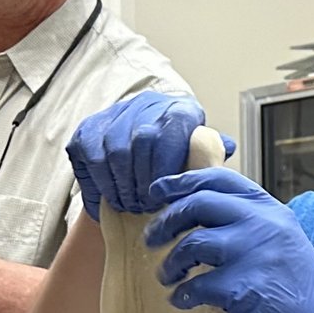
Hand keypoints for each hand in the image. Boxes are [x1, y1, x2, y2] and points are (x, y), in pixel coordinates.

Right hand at [66, 90, 228, 218]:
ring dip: (122, 186)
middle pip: (140, 142)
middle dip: (143, 182)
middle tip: (147, 207)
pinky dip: (102, 184)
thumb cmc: (178, 157)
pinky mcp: (87, 129)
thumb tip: (226, 147)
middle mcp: (145, 105)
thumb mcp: (200, 156)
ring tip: (131, 205)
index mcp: (179, 109)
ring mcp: (113, 115)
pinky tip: (113, 198)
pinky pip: (91, 158)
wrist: (144, 144)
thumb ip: (211, 154)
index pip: (170, 131)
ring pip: (114, 151)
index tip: (165, 193)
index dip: (165, 167)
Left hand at [143, 170, 313, 312]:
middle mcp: (264, 225)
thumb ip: (248, 226)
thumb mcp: (281, 245)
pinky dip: (182, 293)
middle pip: (199, 204)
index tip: (158, 191)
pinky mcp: (245, 288)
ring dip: (171, 262)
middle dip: (167, 220)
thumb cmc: (300, 296)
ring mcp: (256, 254)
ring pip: (192, 243)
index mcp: (271, 211)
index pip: (220, 180)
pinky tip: (181, 300)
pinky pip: (197, 284)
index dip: (183, 182)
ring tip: (167, 276)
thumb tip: (196, 215)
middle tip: (152, 238)